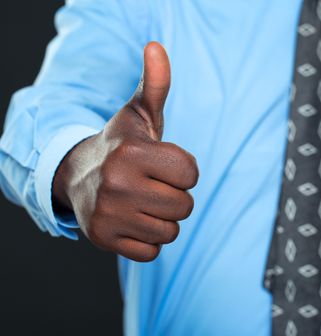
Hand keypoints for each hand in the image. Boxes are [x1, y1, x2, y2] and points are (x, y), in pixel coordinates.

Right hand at [52, 42, 197, 261]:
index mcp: (133, 152)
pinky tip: (132, 220)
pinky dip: (147, 240)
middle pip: (184, 206)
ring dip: (162, 219)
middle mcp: (118, 184)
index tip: (163, 165)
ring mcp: (109, 214)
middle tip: (151, 185)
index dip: (183, 170)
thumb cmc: (120, 144)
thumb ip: (155, 84)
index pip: (192, 174)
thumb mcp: (139, 114)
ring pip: (170, 231)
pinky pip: (152, 252)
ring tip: (141, 202)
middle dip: (174, 196)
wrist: (77, 174)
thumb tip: (157, 46)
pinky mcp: (104, 240)